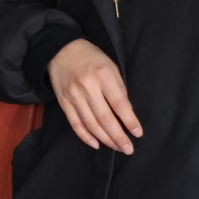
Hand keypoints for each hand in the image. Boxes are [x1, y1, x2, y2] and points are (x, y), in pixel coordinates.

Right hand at [47, 39, 142, 153]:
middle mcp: (87, 88)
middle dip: (118, 136)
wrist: (60, 50)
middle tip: (128, 149)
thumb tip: (127, 112)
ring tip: (116, 147)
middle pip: (105, 118)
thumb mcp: (111, 67)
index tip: (137, 133)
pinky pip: (75, 123)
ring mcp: (73, 96)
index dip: (130, 121)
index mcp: (103, 77)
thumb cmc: (91, 57)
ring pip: (90, 124)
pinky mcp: (63, 102)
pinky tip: (96, 144)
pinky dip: (85, 136)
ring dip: (105, 139)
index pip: (119, 104)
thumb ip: (119, 89)